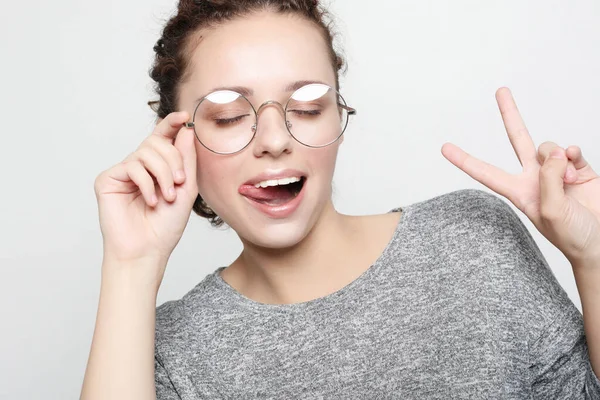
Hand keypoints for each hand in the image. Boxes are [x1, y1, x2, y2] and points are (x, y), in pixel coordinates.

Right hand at [94, 111, 197, 269]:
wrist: (148, 249)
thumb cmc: (166, 225)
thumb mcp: (186, 189)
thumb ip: (186, 159)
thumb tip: (186, 130)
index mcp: (159, 167)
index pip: (164, 138)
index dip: (172, 124)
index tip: (184, 117)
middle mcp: (140, 166)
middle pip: (157, 142)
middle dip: (174, 160)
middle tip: (180, 183)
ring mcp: (123, 171)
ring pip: (146, 151)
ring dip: (163, 173)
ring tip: (167, 196)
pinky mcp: (108, 179)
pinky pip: (132, 166)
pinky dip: (147, 183)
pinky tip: (150, 200)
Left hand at [441, 87, 599, 265]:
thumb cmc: (572, 236)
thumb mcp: (551, 211)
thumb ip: (549, 179)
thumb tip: (554, 152)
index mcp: (519, 191)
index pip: (485, 172)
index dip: (465, 160)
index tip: (444, 148)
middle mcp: (535, 177)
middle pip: (518, 139)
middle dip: (511, 114)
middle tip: (501, 90)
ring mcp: (556, 171)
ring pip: (549, 146)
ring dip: (559, 160)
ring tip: (569, 182)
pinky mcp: (578, 168)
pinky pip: (571, 150)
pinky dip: (574, 154)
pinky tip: (576, 167)